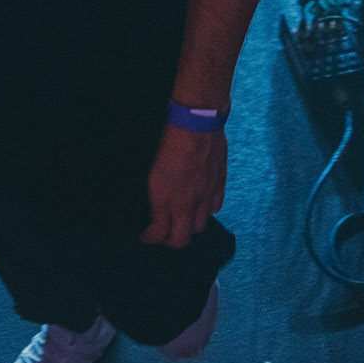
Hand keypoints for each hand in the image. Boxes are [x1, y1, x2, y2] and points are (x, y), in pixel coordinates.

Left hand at [140, 120, 225, 248]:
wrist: (194, 123)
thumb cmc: (166, 139)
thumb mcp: (148, 168)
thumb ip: (151, 192)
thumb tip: (148, 203)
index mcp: (164, 200)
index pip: (157, 234)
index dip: (149, 237)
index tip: (145, 234)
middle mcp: (186, 203)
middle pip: (181, 239)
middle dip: (170, 240)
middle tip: (163, 232)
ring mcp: (205, 196)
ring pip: (199, 226)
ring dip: (189, 225)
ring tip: (182, 217)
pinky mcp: (218, 185)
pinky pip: (215, 208)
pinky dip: (206, 209)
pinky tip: (200, 202)